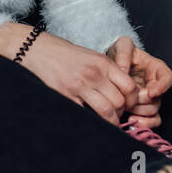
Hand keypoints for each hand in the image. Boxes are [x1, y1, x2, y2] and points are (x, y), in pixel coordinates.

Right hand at [0, 23, 138, 126]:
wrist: (38, 49)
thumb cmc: (65, 55)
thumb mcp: (91, 56)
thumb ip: (108, 72)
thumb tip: (124, 93)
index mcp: (103, 63)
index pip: (130, 87)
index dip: (133, 101)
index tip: (128, 106)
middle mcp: (94, 74)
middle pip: (120, 102)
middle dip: (121, 113)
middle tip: (116, 116)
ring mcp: (79, 86)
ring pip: (106, 111)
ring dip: (110, 122)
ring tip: (108, 123)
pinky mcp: (66, 96)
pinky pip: (85, 115)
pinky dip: (92, 121)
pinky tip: (91, 120)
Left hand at [106, 36, 171, 128]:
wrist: (111, 62)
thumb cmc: (121, 52)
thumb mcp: (122, 45)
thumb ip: (123, 53)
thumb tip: (123, 70)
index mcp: (156, 68)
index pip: (168, 78)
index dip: (163, 87)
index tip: (152, 92)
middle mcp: (156, 85)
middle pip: (158, 99)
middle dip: (142, 101)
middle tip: (129, 98)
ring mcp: (151, 98)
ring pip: (153, 111)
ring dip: (139, 112)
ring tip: (125, 107)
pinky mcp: (144, 108)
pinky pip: (151, 121)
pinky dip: (144, 123)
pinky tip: (132, 120)